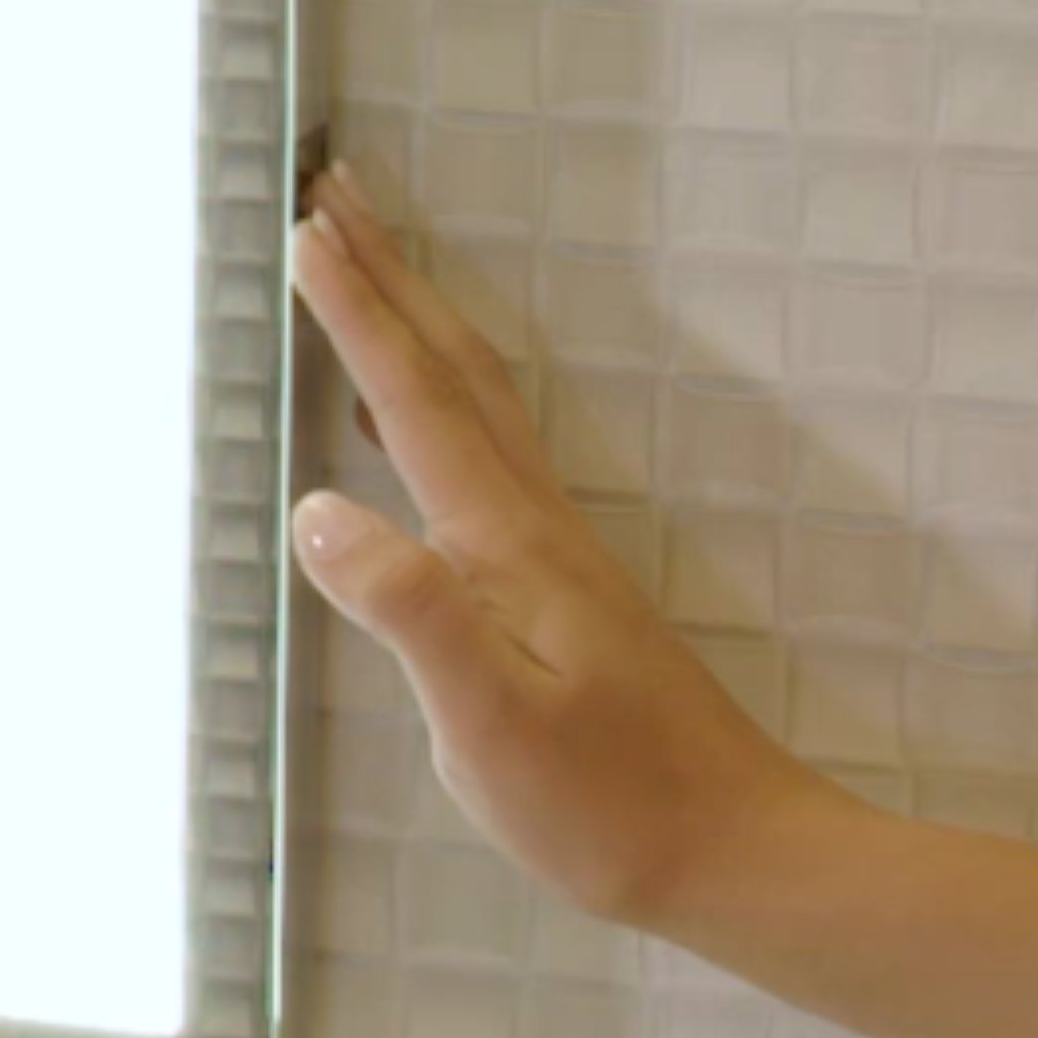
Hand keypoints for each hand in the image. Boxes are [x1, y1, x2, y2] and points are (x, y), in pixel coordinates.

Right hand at [291, 165, 834, 933]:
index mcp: (501, 538)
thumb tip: (317, 507)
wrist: (731, 847)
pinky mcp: (556, 574)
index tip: (307, 232)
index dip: (358, 314)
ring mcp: (549, 541)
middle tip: (336, 191)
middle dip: (390, 272)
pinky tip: (413, 408)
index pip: (414, 400)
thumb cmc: (602, 801)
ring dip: (419, 314)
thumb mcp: (487, 722)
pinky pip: (483, 437)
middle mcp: (528, 515)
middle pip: (451, 363)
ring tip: (369, 260)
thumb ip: (408, 608)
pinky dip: (437, 386)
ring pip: (476, 391)